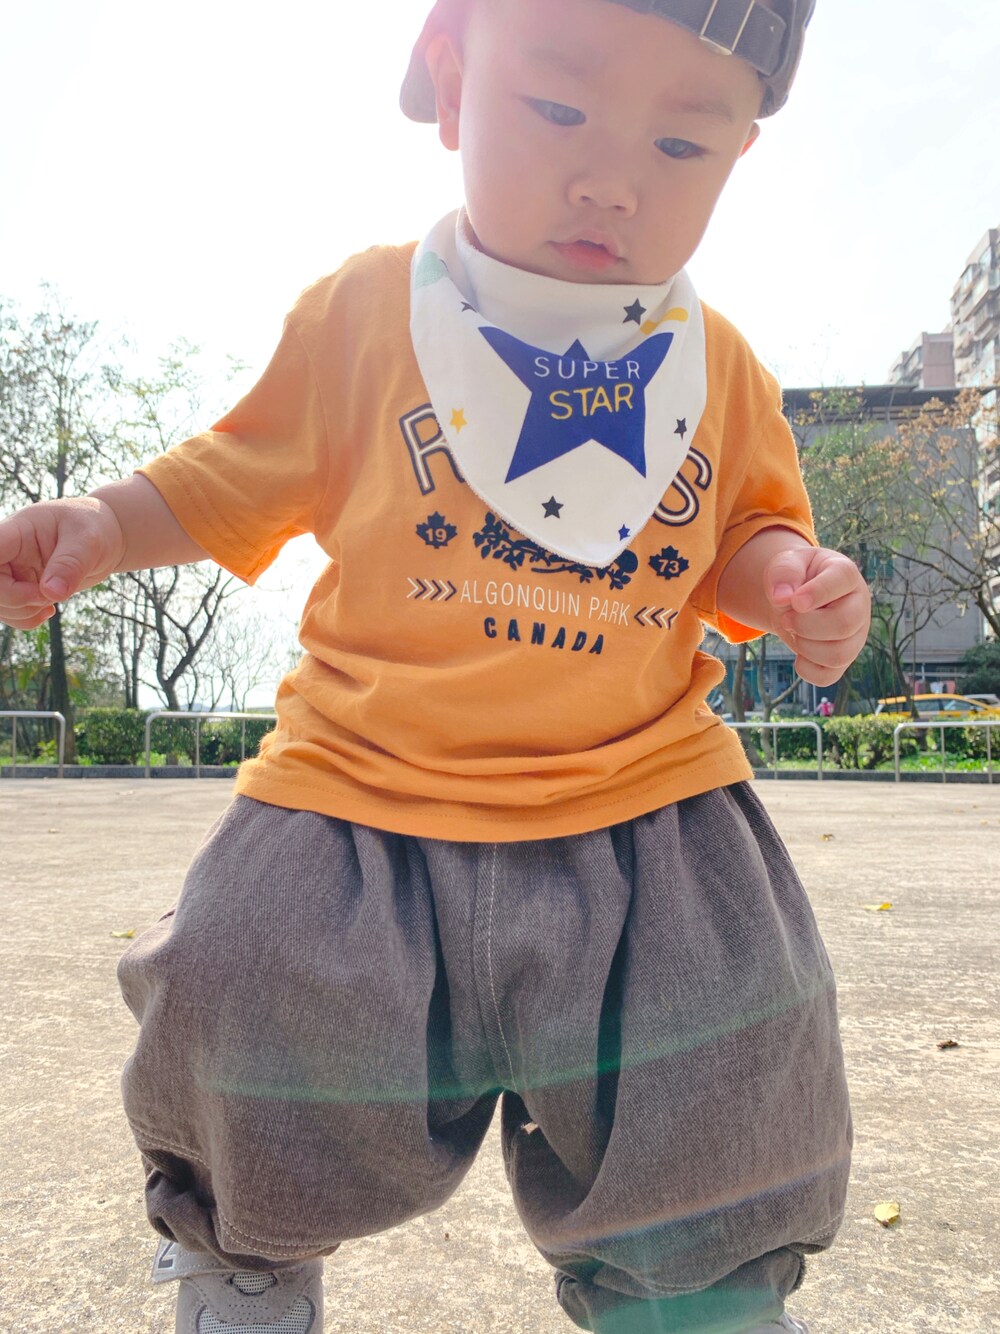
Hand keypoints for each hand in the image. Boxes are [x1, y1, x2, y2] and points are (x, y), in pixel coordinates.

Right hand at [0, 498, 124, 628]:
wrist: (104, 539)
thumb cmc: (94, 528)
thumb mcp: (88, 541)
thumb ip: (69, 564)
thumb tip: (51, 593)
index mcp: (17, 531)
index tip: (33, 589)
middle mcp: (8, 553)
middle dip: (15, 599)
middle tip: (47, 598)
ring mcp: (12, 572)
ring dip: (21, 613)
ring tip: (51, 603)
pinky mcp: (21, 589)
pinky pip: (10, 613)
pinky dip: (26, 619)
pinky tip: (49, 610)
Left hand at [765, 546, 870, 686]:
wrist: (797, 595)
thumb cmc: (796, 576)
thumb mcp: (787, 562)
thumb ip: (783, 572)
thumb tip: (781, 597)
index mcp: (845, 574)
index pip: (843, 580)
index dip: (817, 593)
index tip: (795, 601)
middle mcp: (858, 606)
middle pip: (844, 624)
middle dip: (805, 625)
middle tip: (786, 619)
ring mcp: (855, 636)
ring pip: (839, 655)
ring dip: (804, 646)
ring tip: (793, 632)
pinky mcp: (843, 660)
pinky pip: (828, 677)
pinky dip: (806, 669)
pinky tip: (798, 653)